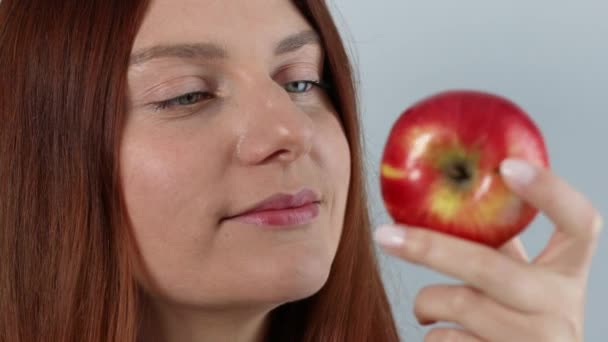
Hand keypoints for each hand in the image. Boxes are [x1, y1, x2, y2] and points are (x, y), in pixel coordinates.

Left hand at [374, 159, 602, 341]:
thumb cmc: (519, 324)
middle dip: (429, 248)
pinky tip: (441, 334)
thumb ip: (499, 249)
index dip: (550, 190)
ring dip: (426, 304)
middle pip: (488, 265)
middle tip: (386, 235)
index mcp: (567, 274)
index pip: (579, 222)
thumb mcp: (522, 285)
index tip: (507, 166)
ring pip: (459, 305)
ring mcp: (539, 341)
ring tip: (425, 308)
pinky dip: (432, 334)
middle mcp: (562, 307)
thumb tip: (449, 195)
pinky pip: (447, 340)